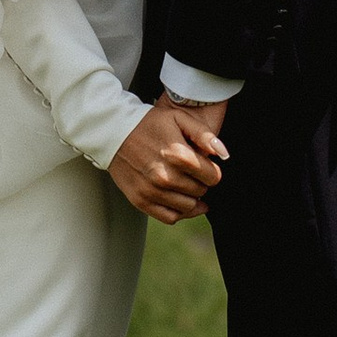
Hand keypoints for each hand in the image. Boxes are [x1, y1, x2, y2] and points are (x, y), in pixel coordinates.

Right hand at [108, 97, 229, 224]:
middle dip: (201, 183)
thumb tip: (223, 155)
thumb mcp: (178, 118)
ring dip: (192, 198)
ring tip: (186, 185)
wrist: (113, 133)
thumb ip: (204, 135)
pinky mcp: (140, 200)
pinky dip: (179, 212)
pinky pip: (169, 217)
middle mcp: (165, 176)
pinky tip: (179, 200)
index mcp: (178, 154)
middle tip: (193, 173)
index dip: (212, 171)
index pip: (212, 176)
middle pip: (201, 191)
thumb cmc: (149, 124)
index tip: (205, 166)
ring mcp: (152, 191)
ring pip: (188, 207)